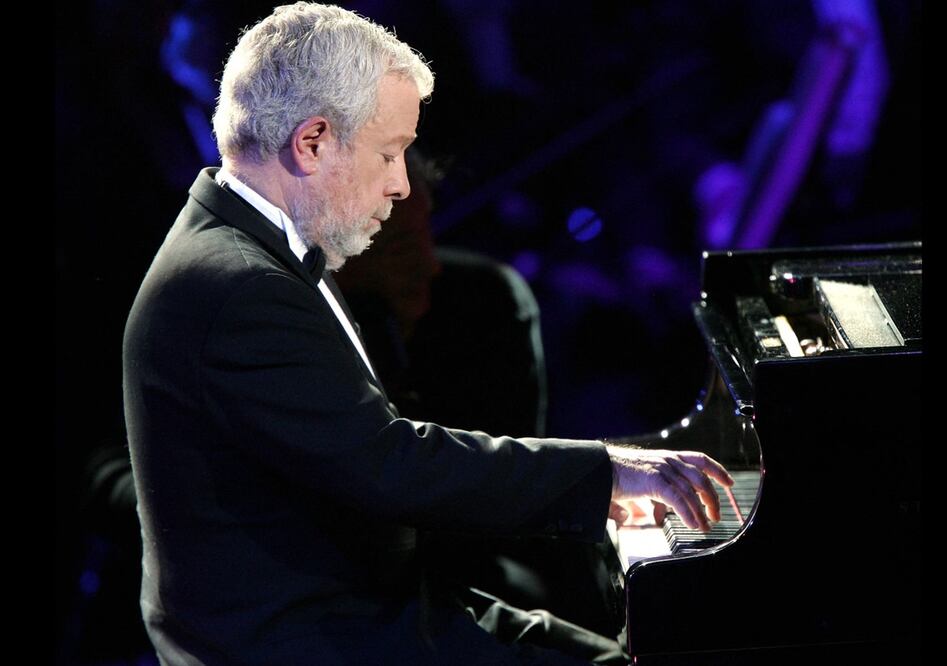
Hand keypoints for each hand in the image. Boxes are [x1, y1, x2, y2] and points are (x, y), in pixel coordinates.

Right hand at [606, 445, 733, 531]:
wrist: (595, 469)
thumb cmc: (608, 475)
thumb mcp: (630, 485)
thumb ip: (634, 500)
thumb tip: (627, 516)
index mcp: (665, 457)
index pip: (699, 459)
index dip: (717, 470)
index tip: (728, 482)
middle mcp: (667, 460)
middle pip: (701, 477)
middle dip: (712, 498)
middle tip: (715, 514)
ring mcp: (661, 469)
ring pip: (691, 491)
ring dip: (702, 510)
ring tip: (706, 525)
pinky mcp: (654, 481)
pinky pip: (678, 499)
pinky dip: (688, 513)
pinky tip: (693, 524)